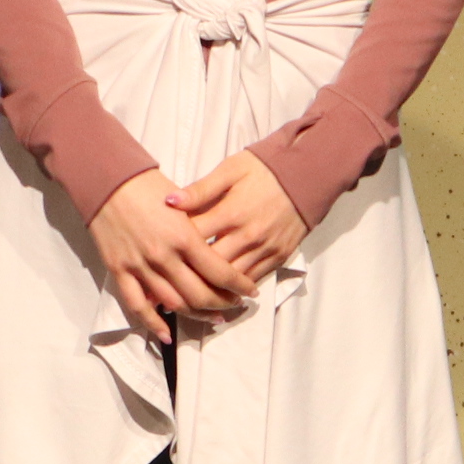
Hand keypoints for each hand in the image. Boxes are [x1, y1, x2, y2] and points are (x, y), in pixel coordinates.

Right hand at [91, 170, 257, 339]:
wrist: (107, 180)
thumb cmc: (148, 185)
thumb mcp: (184, 204)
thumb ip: (199, 231)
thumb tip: (217, 254)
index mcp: (184, 237)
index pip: (220, 272)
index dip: (239, 286)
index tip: (250, 291)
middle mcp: (164, 257)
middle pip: (200, 294)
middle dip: (222, 304)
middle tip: (234, 306)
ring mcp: (141, 266)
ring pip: (173, 304)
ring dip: (196, 315)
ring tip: (212, 319)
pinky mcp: (120, 271)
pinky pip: (138, 305)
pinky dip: (153, 323)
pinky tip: (166, 335)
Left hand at [172, 150, 306, 289]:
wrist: (307, 174)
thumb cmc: (263, 169)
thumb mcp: (230, 170)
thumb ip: (200, 189)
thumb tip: (169, 201)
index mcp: (231, 213)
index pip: (194, 239)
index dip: (172, 248)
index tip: (156, 256)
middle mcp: (247, 236)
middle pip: (210, 266)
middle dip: (187, 275)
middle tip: (166, 283)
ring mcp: (265, 249)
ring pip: (231, 280)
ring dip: (209, 288)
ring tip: (187, 294)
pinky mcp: (279, 257)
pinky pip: (253, 280)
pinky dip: (234, 289)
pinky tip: (219, 292)